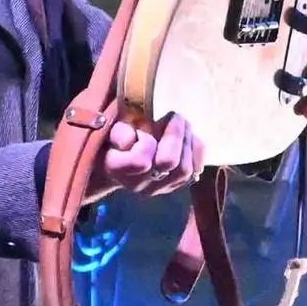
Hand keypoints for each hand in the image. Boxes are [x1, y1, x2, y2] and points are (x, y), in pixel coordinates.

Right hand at [85, 109, 203, 202]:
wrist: (116, 162)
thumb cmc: (112, 140)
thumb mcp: (110, 129)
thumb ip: (120, 131)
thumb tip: (131, 139)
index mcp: (119, 169)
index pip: (141, 161)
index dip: (147, 140)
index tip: (145, 124)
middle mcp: (140, 184)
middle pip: (168, 163)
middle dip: (175, 135)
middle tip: (175, 116)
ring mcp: (159, 189)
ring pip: (185, 169)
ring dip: (187, 140)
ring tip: (182, 123)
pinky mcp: (174, 186)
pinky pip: (196, 171)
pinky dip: (196, 151)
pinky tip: (188, 137)